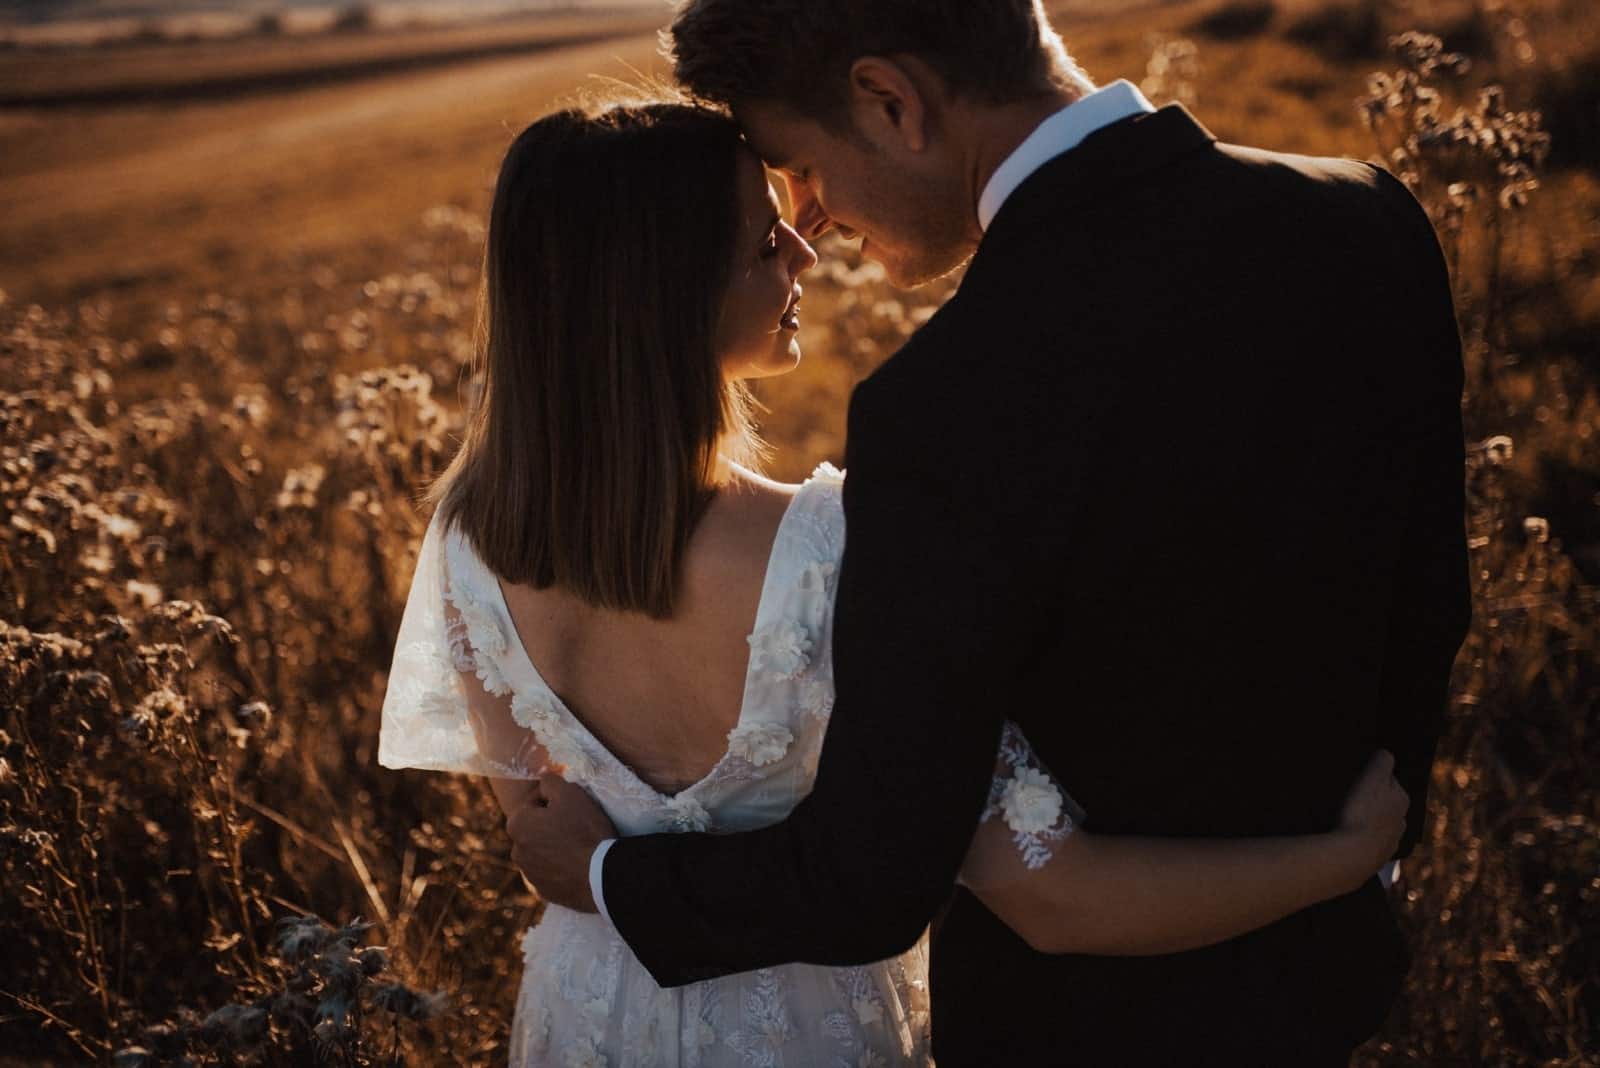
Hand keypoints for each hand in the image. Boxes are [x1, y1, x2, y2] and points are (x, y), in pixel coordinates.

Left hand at [504, 773, 616, 912]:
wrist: (602, 875)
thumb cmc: (584, 830)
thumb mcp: (570, 793)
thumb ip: (551, 781)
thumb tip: (543, 779)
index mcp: (517, 824)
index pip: (534, 802)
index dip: (554, 800)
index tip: (572, 804)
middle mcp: (516, 851)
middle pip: (535, 828)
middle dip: (550, 824)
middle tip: (577, 823)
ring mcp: (529, 874)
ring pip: (542, 851)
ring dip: (555, 846)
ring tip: (580, 845)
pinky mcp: (544, 892)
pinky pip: (551, 873)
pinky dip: (561, 867)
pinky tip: (579, 864)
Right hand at [1335, 749, 1409, 886]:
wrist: (1353, 856)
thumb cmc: (1361, 813)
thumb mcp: (1372, 778)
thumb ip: (1382, 762)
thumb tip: (1386, 753)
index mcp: (1401, 800)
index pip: (1389, 780)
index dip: (1373, 777)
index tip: (1359, 778)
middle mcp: (1401, 822)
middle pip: (1386, 803)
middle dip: (1373, 800)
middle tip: (1351, 797)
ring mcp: (1390, 842)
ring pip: (1379, 825)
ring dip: (1368, 820)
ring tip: (1347, 817)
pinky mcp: (1376, 859)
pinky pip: (1369, 843)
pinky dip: (1361, 838)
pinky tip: (1348, 837)